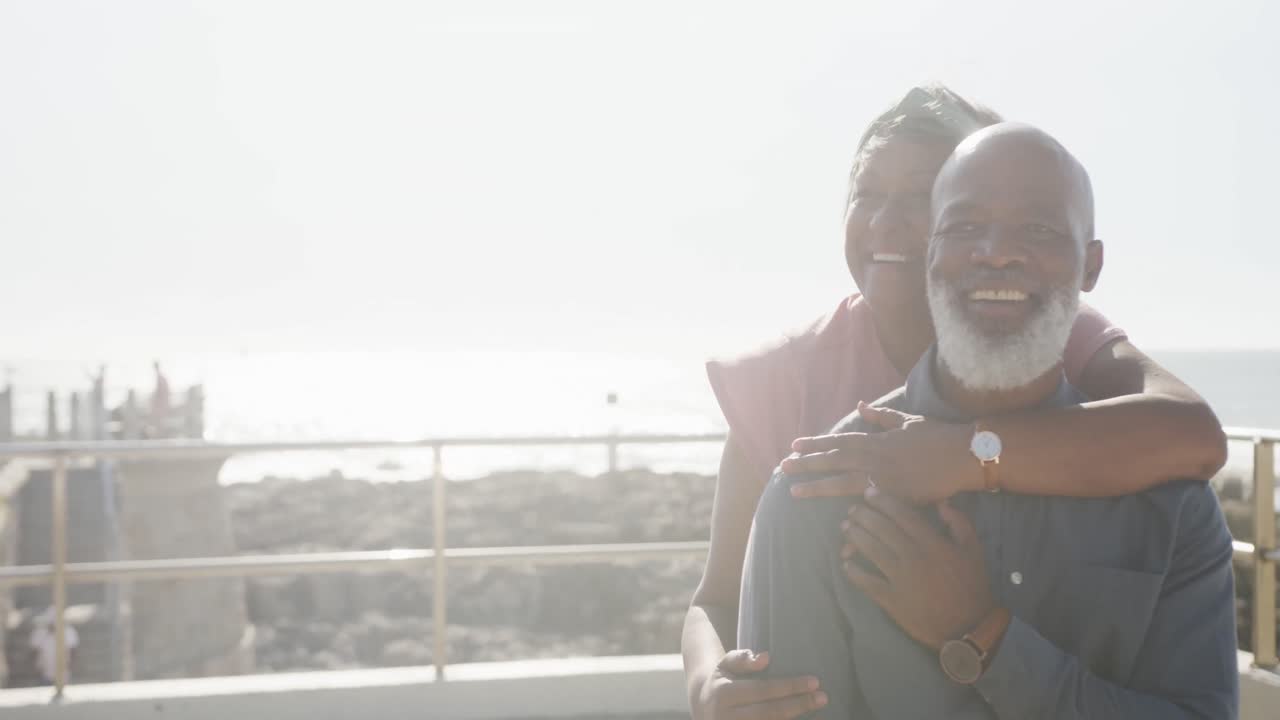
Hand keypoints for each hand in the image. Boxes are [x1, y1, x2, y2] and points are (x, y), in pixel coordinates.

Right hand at [692, 649, 826, 719]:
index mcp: (724, 693)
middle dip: (798, 705)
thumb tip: (766, 658)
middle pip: (769, 713)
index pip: (762, 690)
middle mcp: (727, 716)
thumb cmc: (722, 681)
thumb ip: (743, 659)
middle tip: (822, 697)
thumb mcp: (725, 665)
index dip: (789, 686)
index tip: (814, 682)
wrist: (702, 708)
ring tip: (817, 713)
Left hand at [784, 401, 981, 502]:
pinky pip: (869, 509)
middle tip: (782, 467)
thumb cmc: (936, 436)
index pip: (839, 441)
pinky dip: (854, 517)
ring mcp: (885, 479)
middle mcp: (875, 458)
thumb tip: (860, 406)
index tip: (794, 445)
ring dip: (818, 487)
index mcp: (876, 440)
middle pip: (834, 460)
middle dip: (807, 464)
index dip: (816, 443)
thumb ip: (880, 416)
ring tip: (794, 491)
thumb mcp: (906, 421)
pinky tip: (836, 525)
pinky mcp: (898, 498)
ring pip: (843, 482)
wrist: (964, 455)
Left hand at [839, 488, 994, 649]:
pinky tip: (845, 562)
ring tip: (846, 528)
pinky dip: (853, 571)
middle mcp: (913, 557)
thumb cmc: (971, 585)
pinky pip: (867, 582)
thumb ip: (959, 522)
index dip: (883, 501)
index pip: (902, 515)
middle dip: (863, 515)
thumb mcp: (973, 549)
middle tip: (853, 509)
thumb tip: (940, 502)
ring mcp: (900, 579)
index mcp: (932, 543)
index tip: (869, 493)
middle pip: (881, 529)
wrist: (969, 626)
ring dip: (855, 536)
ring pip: (871, 550)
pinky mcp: (892, 600)